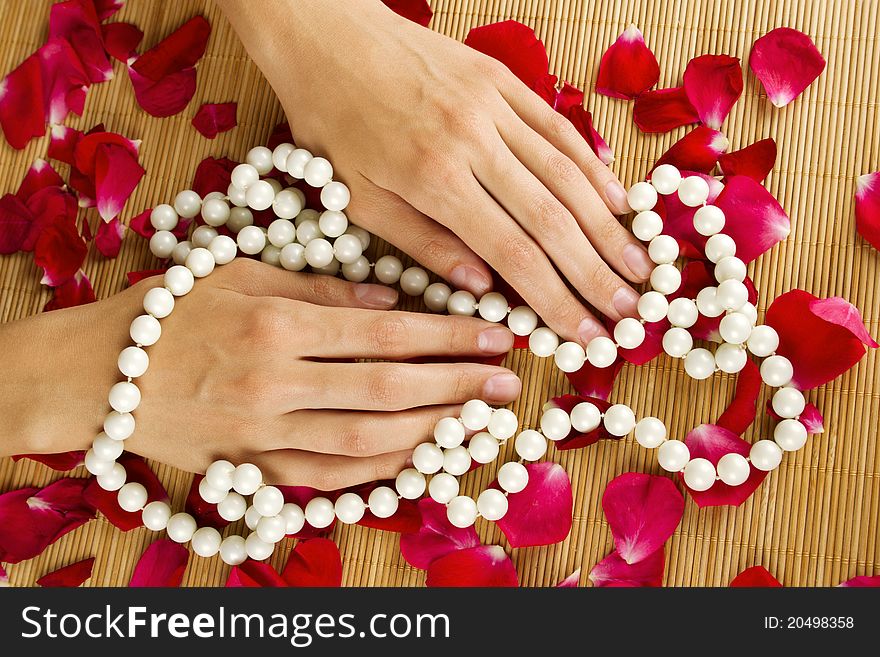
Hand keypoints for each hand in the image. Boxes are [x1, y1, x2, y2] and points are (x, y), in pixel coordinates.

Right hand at [0, 260, 519, 487]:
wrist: (98, 373)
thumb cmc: (170, 310)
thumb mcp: (243, 275)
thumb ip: (321, 289)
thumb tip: (390, 301)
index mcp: (278, 322)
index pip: (386, 332)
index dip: (448, 335)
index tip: (495, 335)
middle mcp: (277, 381)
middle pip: (388, 388)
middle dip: (456, 386)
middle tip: (504, 383)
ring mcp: (264, 432)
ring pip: (366, 440)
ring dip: (430, 432)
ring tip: (475, 421)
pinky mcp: (251, 467)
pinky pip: (327, 478)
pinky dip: (377, 472)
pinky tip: (416, 458)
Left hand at [219, 0, 652, 343]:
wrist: (326, 33)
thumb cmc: (332, 122)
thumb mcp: (360, 197)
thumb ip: (424, 244)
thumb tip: (482, 289)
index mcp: (432, 179)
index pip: (512, 252)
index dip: (556, 299)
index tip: (587, 333)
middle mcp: (473, 141)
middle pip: (552, 218)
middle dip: (596, 271)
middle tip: (629, 309)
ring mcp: (493, 105)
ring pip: (567, 173)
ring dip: (608, 226)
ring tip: (639, 265)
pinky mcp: (502, 80)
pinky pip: (558, 128)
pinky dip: (593, 166)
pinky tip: (617, 199)